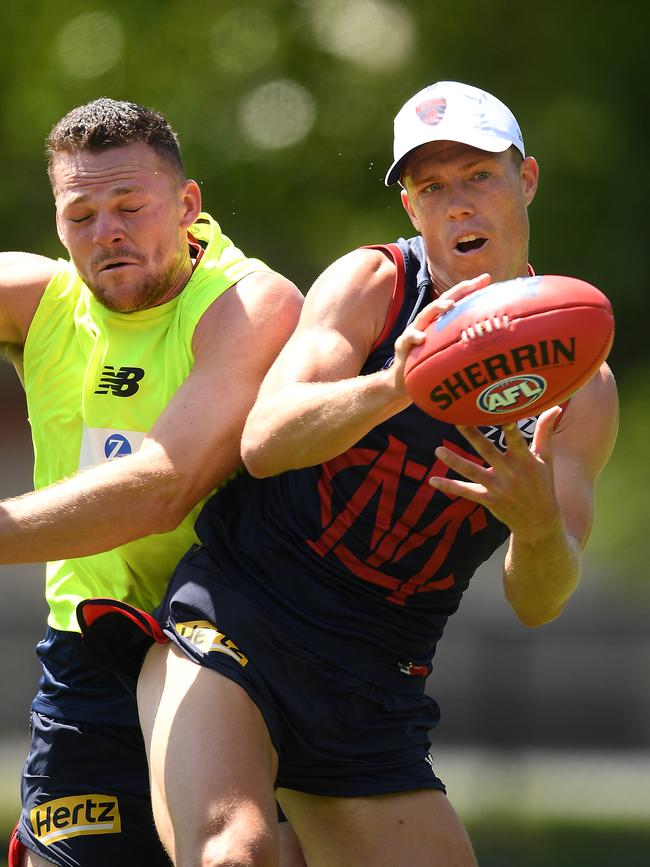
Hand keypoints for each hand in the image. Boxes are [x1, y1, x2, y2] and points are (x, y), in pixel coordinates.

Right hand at [391, 273, 491, 392]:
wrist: (403, 380)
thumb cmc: (430, 364)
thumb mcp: (448, 351)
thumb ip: (463, 343)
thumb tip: (492, 341)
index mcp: (439, 322)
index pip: (456, 301)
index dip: (470, 289)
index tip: (487, 278)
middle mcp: (427, 322)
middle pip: (443, 301)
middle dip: (458, 290)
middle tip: (473, 283)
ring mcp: (413, 331)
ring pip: (424, 315)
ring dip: (437, 308)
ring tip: (450, 305)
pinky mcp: (402, 345)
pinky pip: (407, 339)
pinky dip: (414, 337)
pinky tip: (421, 338)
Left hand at [429, 406, 564, 542]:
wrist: (539, 521)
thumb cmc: (543, 484)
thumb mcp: (546, 458)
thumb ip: (545, 432)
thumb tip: (554, 407)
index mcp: (526, 461)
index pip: (516, 440)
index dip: (509, 427)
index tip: (500, 412)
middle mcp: (510, 473)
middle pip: (487, 451)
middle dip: (473, 436)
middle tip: (457, 421)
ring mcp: (497, 487)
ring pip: (472, 472)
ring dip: (454, 462)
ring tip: (438, 450)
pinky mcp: (488, 499)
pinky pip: (466, 492)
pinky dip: (449, 486)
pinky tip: (432, 480)